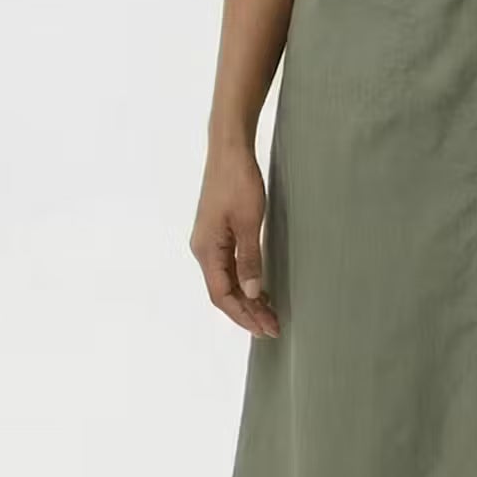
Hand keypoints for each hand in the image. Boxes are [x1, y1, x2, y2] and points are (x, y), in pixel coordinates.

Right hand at [190, 141, 279, 335]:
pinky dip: (244, 281)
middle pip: (223, 291)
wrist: (229, 149)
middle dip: (247, 312)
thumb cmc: (238, 181)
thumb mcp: (249, 222)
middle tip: (272, 327)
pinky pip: (229, 266)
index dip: (243, 315)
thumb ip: (249, 259)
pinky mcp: (218, 232)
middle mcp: (203, 249)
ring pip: (226, 280)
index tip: (265, 328)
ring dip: (247, 299)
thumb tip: (250, 292)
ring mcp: (209, 241)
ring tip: (269, 314)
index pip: (222, 295)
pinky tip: (258, 289)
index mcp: (206, 250)